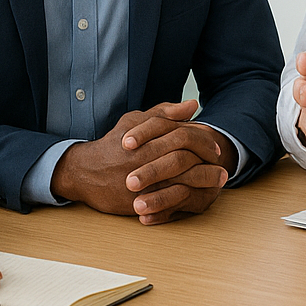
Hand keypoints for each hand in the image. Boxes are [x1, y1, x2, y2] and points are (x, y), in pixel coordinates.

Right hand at [50, 101, 231, 223]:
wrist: (85, 173)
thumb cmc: (114, 144)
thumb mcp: (135, 121)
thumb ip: (164, 113)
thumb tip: (193, 105)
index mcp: (146, 137)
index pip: (182, 135)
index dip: (202, 140)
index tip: (214, 145)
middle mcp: (144, 158)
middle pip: (185, 157)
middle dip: (207, 159)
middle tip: (221, 162)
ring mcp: (142, 181)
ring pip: (180, 180)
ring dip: (204, 179)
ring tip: (220, 179)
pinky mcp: (138, 200)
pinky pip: (169, 200)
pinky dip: (188, 197)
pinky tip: (200, 195)